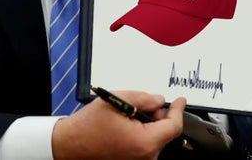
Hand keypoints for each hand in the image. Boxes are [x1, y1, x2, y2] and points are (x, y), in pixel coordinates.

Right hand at [52, 90, 185, 158]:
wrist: (71, 145)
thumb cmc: (89, 125)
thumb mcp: (117, 100)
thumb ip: (143, 98)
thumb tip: (159, 100)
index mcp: (144, 142)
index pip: (173, 126)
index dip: (178, 111)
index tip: (181, 101)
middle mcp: (146, 157)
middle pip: (164, 131)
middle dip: (158, 114)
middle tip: (144, 102)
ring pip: (154, 137)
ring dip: (148, 123)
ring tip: (128, 113)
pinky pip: (145, 144)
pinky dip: (141, 132)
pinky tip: (126, 123)